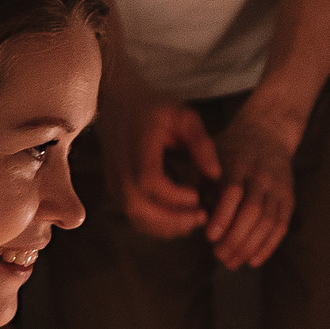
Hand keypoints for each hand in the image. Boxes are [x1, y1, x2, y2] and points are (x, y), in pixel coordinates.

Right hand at [113, 100, 219, 240]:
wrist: (116, 102)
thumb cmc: (153, 108)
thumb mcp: (182, 116)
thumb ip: (201, 143)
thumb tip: (215, 174)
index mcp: (137, 145)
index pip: (148, 180)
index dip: (173, 195)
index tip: (197, 194)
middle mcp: (120, 166)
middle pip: (137, 206)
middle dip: (172, 219)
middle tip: (201, 217)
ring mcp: (114, 180)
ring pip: (134, 216)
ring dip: (166, 226)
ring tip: (193, 221)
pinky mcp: (116, 189)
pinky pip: (133, 216)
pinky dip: (156, 225)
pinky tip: (178, 220)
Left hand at [204, 105, 306, 269]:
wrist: (268, 132)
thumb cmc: (229, 149)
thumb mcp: (209, 155)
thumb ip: (195, 180)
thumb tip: (185, 213)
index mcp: (239, 162)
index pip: (233, 192)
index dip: (223, 216)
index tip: (209, 237)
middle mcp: (262, 175)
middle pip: (253, 211)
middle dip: (235, 238)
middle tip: (218, 256)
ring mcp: (279, 187)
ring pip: (269, 222)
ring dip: (250, 246)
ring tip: (231, 262)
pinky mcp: (289, 198)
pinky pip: (281, 226)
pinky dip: (268, 246)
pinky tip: (253, 261)